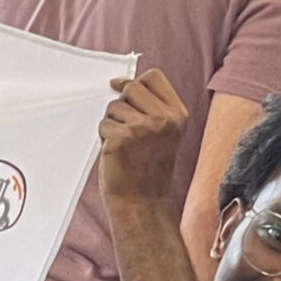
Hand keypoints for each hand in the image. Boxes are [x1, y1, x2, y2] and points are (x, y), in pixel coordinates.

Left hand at [98, 69, 187, 206]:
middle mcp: (164, 119)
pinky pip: (103, 124)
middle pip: (131, 88)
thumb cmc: (147, 168)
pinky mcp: (122, 137)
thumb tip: (117, 82)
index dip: (134, 82)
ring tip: (124, 145)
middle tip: (127, 130)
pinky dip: (104, 137)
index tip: (123, 92)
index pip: (153, 77)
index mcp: (177, 115)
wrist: (142, 203)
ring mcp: (143, 128)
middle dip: (122, 104)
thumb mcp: (161, 132)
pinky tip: (116, 153)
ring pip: (114, 107)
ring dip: (112, 124)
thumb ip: (148, 106)